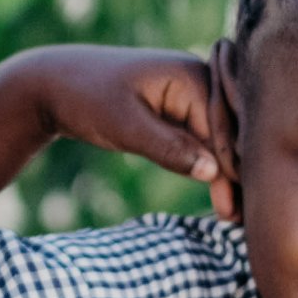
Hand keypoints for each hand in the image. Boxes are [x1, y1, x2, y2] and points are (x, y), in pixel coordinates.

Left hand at [20, 45, 233, 217]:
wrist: (52, 84)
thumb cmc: (86, 98)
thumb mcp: (125, 125)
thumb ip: (169, 147)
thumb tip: (214, 171)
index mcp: (190, 76)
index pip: (224, 129)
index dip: (234, 170)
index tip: (239, 209)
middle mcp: (199, 81)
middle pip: (230, 135)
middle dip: (239, 175)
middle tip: (245, 222)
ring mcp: (191, 96)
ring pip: (219, 143)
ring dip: (228, 177)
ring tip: (237, 219)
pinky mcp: (180, 112)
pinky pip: (203, 143)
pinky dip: (210, 169)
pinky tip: (222, 201)